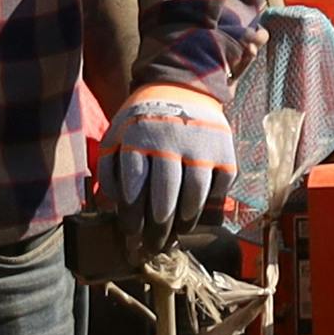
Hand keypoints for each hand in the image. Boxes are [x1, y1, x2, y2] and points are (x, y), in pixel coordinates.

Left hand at [102, 82, 238, 230]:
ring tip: (178, 234)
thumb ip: (110, 169)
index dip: (133, 216)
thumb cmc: (144, 120)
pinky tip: (198, 213)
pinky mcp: (224, 149)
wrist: (182, 87)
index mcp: (138, 136)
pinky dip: (210, 204)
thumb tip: (116, 206)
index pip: (135, 186)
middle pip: (166, 194)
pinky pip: (219, 187)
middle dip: (159, 227)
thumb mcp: (117, 134)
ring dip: (186, 220)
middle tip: (155, 247)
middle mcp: (170, 139)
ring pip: (195, 194)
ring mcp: (201, 145)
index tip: (132, 234)